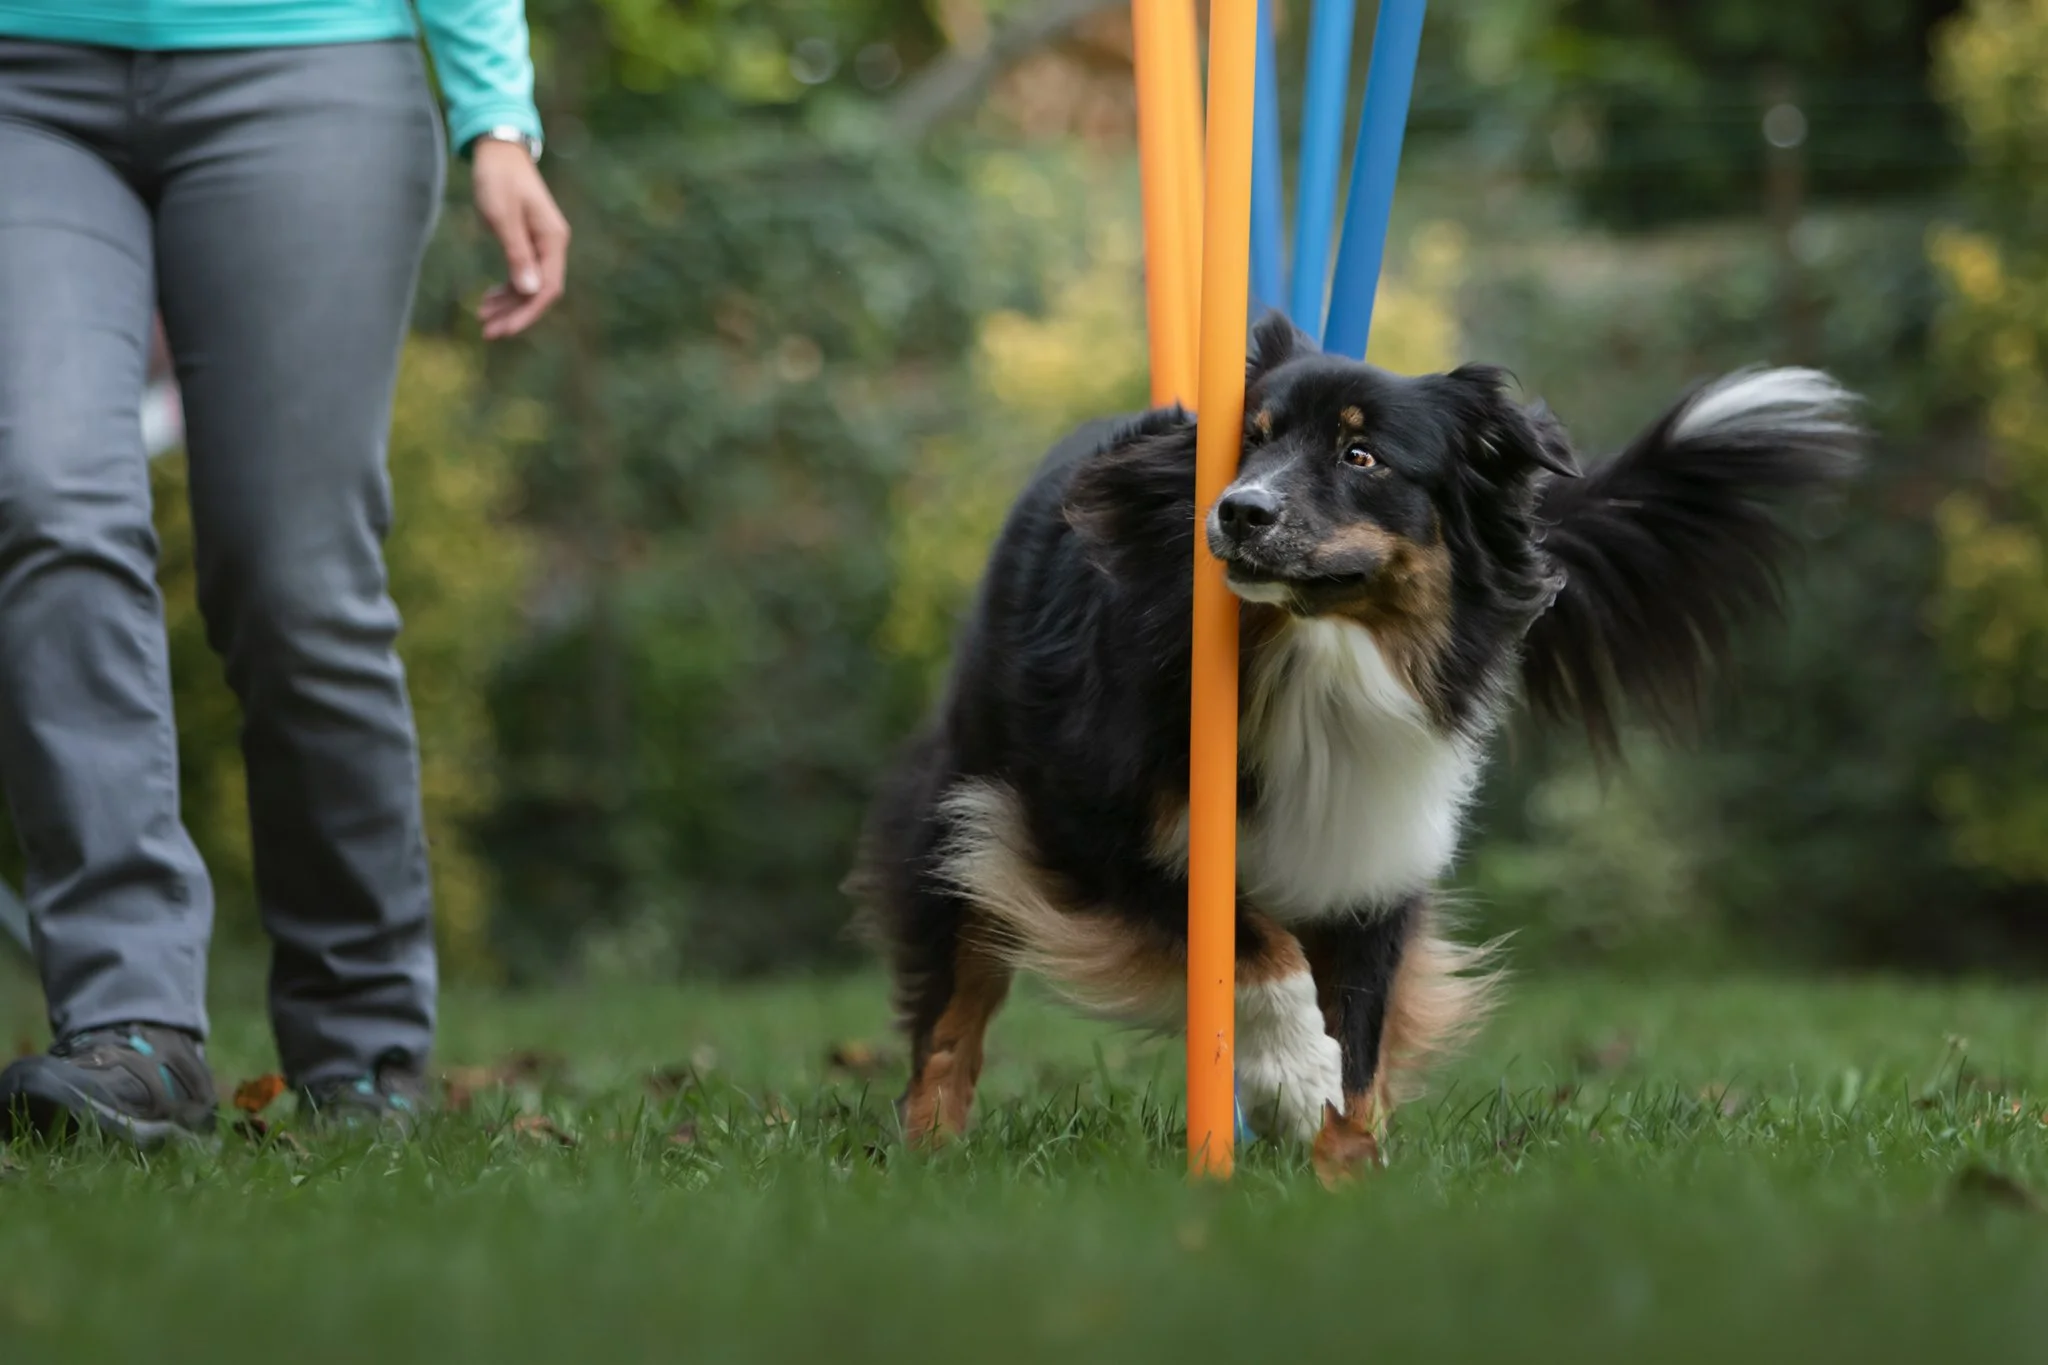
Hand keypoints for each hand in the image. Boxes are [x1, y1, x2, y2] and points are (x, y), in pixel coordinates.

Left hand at [471, 138, 569, 339]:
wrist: (498, 151)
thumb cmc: (498, 179)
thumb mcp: (503, 216)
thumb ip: (517, 254)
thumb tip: (531, 291)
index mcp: (552, 240)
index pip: (547, 288)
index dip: (527, 313)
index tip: (503, 329)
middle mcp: (552, 246)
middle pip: (539, 292)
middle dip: (515, 314)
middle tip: (486, 331)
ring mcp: (541, 245)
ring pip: (529, 286)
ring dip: (508, 304)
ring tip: (481, 317)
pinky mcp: (528, 242)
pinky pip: (522, 274)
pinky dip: (506, 289)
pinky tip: (488, 299)